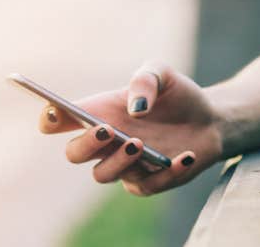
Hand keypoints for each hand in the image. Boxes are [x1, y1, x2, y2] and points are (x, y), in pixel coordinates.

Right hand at [36, 63, 224, 195]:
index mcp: (99, 112)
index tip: (54, 113)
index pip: (60, 120)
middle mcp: (106, 142)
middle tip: (107, 129)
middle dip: (85, 144)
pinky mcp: (151, 182)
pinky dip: (167, 172)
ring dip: (117, 161)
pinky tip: (186, 155)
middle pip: (74, 153)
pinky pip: (149, 186)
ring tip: (138, 142)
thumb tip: (135, 109)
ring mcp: (125, 165)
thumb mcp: (163, 73)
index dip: (50, 118)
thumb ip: (145, 79)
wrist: (209, 118)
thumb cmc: (176, 94)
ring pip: (102, 175)